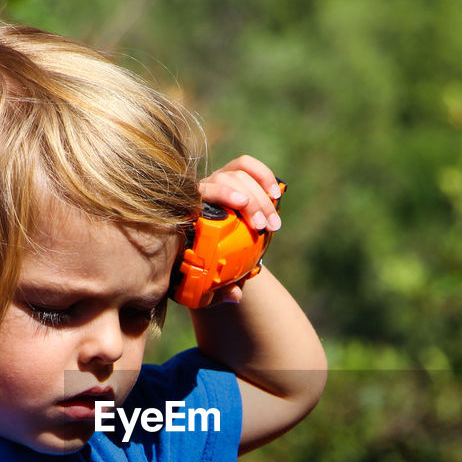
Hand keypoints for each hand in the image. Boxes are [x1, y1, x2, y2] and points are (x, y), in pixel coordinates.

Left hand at [197, 155, 283, 304]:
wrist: (211, 254)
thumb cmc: (203, 271)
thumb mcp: (206, 286)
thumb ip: (219, 291)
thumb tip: (236, 295)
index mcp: (187, 211)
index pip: (202, 191)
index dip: (222, 193)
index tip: (242, 204)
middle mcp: (201, 190)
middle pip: (225, 180)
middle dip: (251, 202)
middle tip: (265, 227)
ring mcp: (217, 180)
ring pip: (239, 174)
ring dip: (261, 197)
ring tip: (273, 224)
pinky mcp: (234, 176)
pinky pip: (248, 166)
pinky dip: (264, 176)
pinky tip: (275, 194)